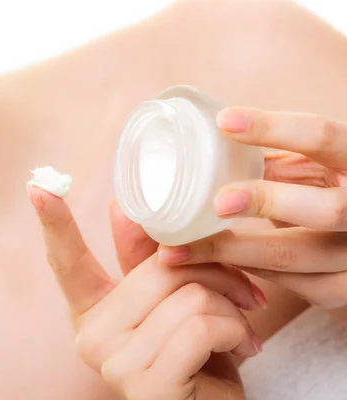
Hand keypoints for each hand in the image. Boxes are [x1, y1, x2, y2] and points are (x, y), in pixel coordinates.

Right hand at [29, 187, 263, 399]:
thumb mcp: (174, 302)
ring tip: (239, 329)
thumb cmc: (199, 357)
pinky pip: (198, 326)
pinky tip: (242, 349)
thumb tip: (121, 206)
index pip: (67, 262)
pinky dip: (234, 331)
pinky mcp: (145, 384)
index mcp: (92, 311)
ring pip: (185, 295)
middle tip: (243, 294)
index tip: (37, 184)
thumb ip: (149, 260)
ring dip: (230, 308)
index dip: (53, 222)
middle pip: (158, 268)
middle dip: (215, 274)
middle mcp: (91, 336)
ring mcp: (113, 362)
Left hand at [158, 108, 346, 324]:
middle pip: (326, 209)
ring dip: (230, 252)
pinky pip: (289, 285)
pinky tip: (208, 265)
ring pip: (293, 258)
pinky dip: (244, 272)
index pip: (324, 138)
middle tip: (217, 201)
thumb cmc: (331, 189)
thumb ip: (275, 162)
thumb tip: (209, 149)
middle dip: (266, 202)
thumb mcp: (314, 167)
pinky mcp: (342, 289)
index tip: (224, 121)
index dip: (275, 129)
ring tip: (176, 251)